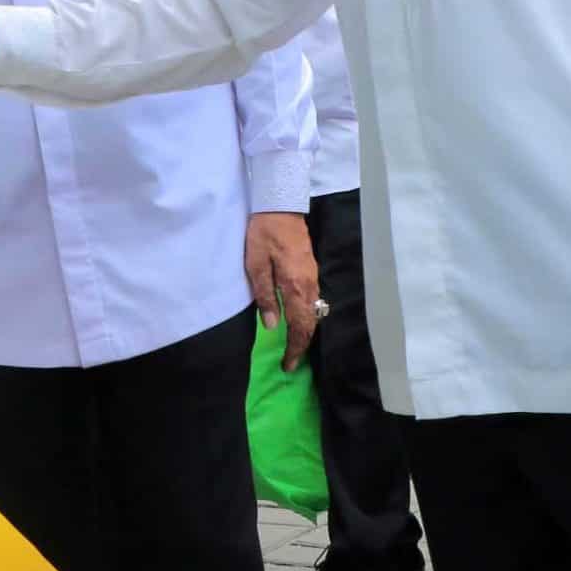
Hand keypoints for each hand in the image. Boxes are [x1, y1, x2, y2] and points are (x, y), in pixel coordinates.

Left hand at [245, 211, 317, 369]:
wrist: (281, 206)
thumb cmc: (263, 234)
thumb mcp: (255, 265)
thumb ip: (264, 296)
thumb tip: (271, 325)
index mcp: (295, 287)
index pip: (300, 327)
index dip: (294, 349)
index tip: (288, 365)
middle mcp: (309, 285)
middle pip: (311, 323)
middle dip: (302, 345)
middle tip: (290, 361)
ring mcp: (313, 276)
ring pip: (314, 312)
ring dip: (305, 331)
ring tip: (293, 345)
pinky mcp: (311, 269)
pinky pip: (313, 301)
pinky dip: (307, 316)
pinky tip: (297, 318)